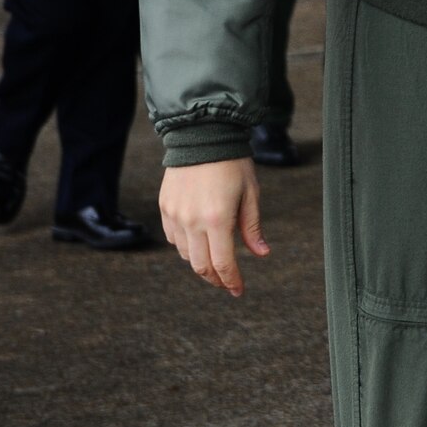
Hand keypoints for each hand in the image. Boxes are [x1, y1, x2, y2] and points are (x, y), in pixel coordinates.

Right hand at [158, 157, 268, 296]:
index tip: (238, 290)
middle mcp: (192, 221)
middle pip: (201, 265)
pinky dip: (186, 247)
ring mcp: (175, 216)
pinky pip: (173, 238)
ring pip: (185, 254)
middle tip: (227, 282)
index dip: (231, 281)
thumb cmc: (234, 164)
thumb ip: (252, 227)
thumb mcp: (250, 194)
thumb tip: (262, 254)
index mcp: (217, 219)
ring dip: (200, 262)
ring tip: (216, 261)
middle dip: (216, 278)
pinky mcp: (165, 208)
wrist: (203, 136)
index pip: (223, 263)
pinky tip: (199, 242)